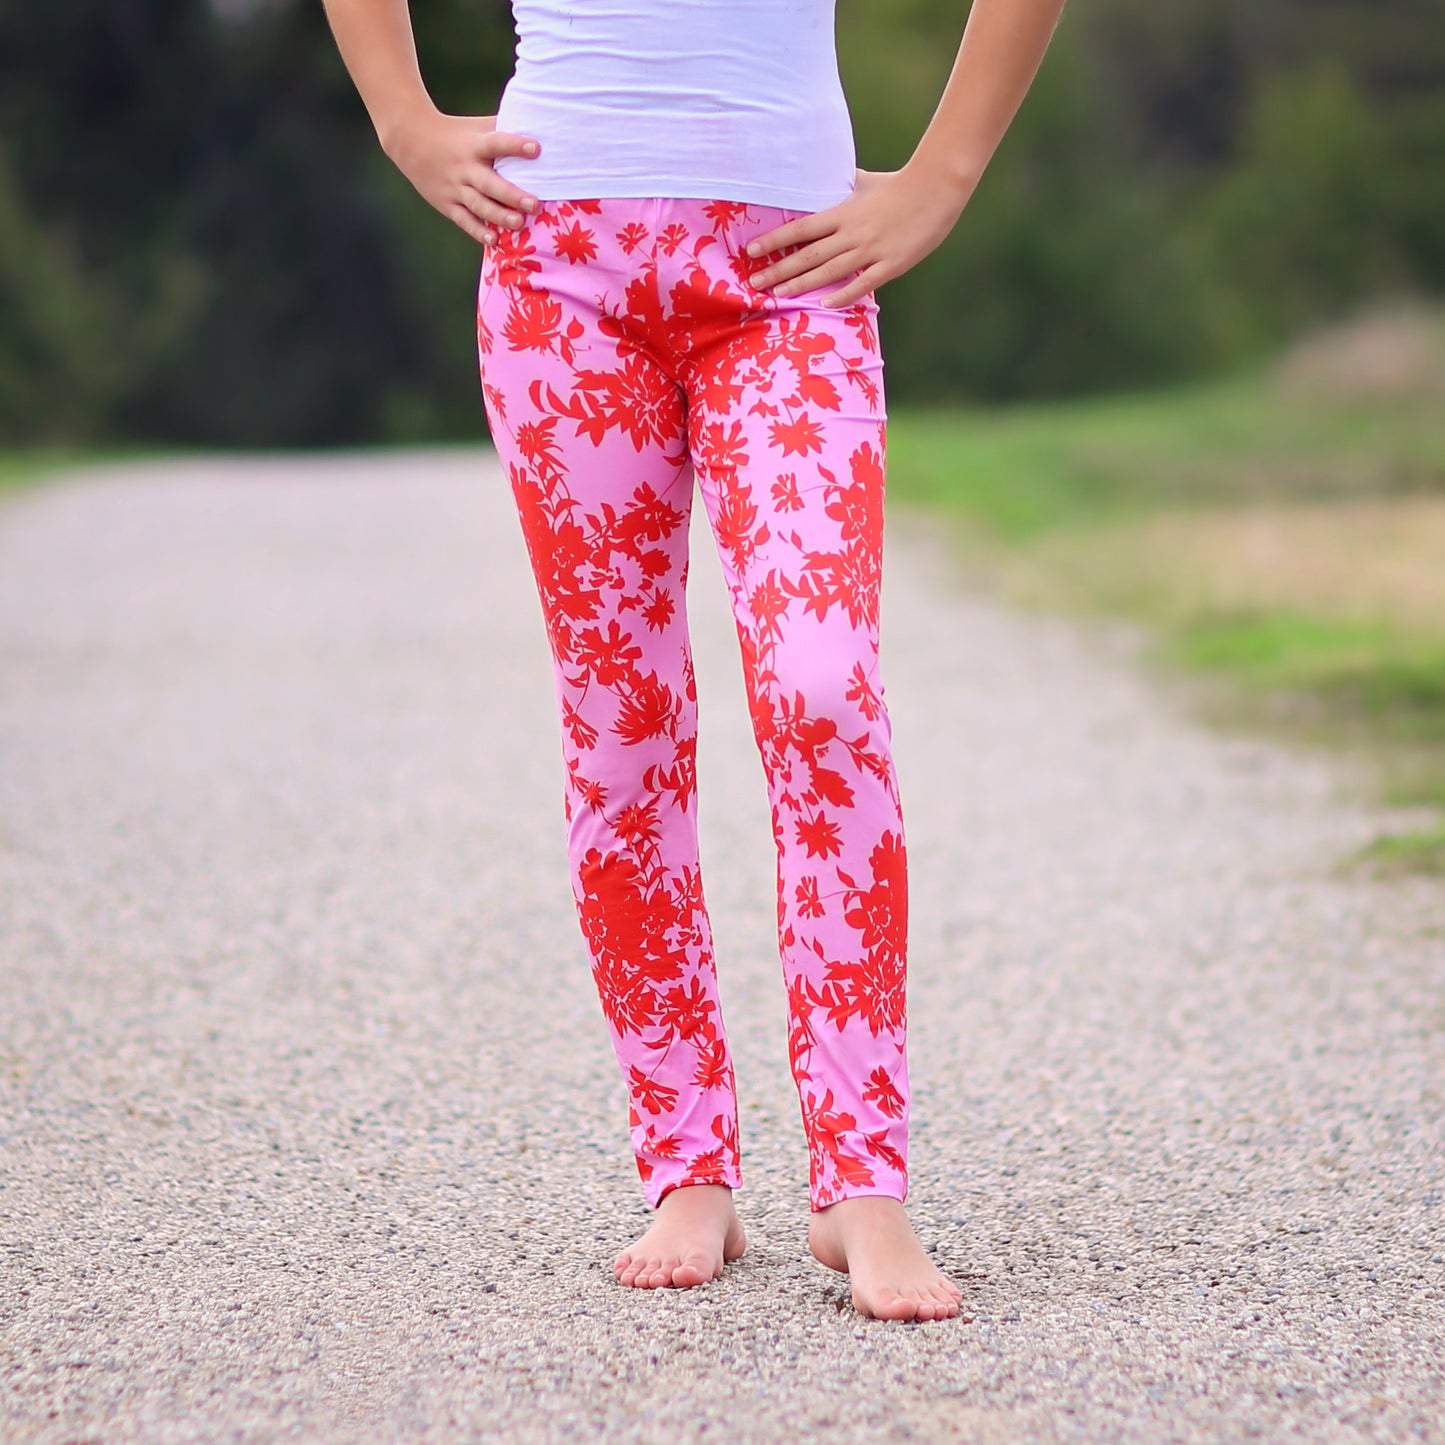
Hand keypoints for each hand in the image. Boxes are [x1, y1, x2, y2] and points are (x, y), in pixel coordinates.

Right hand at [382, 107, 541, 246]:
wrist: (410, 140)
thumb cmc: (455, 133)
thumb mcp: (476, 127)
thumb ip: (502, 130)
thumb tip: (539, 130)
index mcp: (474, 145)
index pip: (497, 143)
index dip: (516, 146)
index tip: (536, 149)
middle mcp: (465, 168)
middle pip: (490, 184)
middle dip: (512, 195)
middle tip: (533, 204)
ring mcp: (455, 188)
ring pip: (479, 205)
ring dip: (499, 216)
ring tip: (519, 224)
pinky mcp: (447, 204)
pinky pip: (464, 220)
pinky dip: (478, 231)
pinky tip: (494, 240)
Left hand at [745, 165, 967, 307]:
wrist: (936, 188)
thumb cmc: (899, 184)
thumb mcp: (865, 181)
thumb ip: (842, 185)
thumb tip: (824, 175)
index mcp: (843, 212)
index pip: (801, 228)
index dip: (775, 240)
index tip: (752, 251)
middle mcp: (852, 233)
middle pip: (808, 255)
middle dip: (778, 270)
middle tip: (754, 283)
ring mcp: (871, 250)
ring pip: (829, 271)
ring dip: (801, 285)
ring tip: (777, 296)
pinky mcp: (891, 264)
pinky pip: (863, 282)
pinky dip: (843, 294)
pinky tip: (824, 304)